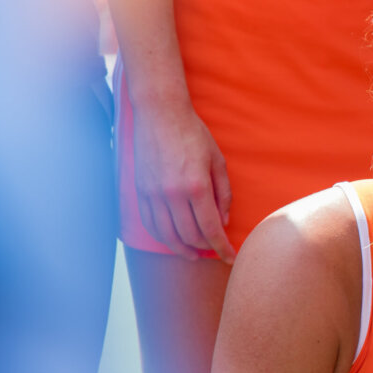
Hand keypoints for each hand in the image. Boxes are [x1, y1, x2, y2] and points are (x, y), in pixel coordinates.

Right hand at [131, 94, 234, 262]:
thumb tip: (223, 222)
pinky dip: (162, 237)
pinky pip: (150, 224)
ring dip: (182, 249)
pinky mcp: (141, 191)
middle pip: (189, 236)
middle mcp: (173, 194)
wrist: (160, 114)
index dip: (222, 248)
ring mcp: (153, 194)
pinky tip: (173, 240)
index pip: (210, 229)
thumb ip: (223, 194)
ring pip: (167, 235)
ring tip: (194, 254)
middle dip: (205, 249)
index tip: (231, 258)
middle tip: (216, 251)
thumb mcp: (217, 161)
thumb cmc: (193, 134)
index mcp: (196, 186)